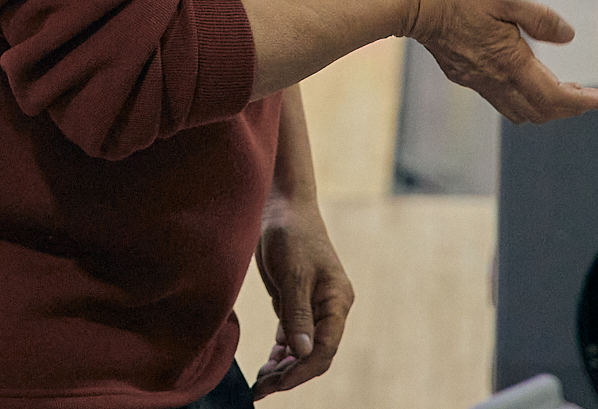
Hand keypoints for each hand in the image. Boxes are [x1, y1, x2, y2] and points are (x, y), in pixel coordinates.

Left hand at [251, 195, 351, 398]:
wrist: (282, 207)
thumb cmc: (291, 235)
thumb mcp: (293, 274)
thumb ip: (297, 314)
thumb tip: (303, 352)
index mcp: (337, 301)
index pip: (324, 349)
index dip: (302, 370)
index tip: (277, 384)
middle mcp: (329, 308)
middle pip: (314, 353)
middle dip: (290, 374)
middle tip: (261, 389)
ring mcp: (313, 306)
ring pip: (302, 348)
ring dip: (283, 366)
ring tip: (260, 382)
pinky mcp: (296, 301)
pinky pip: (292, 335)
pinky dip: (280, 351)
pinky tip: (267, 363)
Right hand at [407, 0, 597, 123]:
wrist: (413, 2)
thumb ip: (540, 18)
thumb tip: (568, 35)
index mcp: (509, 61)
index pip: (553, 97)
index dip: (581, 103)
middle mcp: (494, 78)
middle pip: (537, 111)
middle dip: (565, 108)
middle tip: (585, 95)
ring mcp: (476, 80)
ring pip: (517, 110)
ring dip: (542, 106)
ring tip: (559, 89)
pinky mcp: (462, 74)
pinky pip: (498, 97)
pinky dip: (520, 95)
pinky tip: (521, 74)